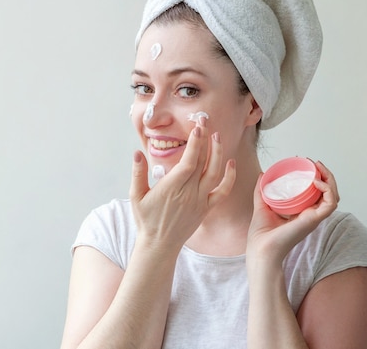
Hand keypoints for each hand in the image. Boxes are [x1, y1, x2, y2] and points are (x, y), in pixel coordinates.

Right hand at [129, 121, 235, 250]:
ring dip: (218, 154)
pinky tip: (230, 163)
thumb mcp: (136, 196)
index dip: (195, 144)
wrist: (159, 245)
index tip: (198, 127)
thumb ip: (137, 174)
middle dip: (206, 140)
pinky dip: (229, 178)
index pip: (189, 162)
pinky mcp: (206, 208)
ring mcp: (200, 200)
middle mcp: (189, 193)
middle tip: (206, 121)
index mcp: (172, 188)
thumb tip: (137, 153)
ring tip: (217, 136)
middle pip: (203, 162)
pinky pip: (222, 191)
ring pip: (214, 174)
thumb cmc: (146, 220)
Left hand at [246, 161, 338, 266]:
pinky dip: (327, 190)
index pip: (318, 194)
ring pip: (334, 197)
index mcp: (302, 213)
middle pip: (329, 193)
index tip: (308, 164)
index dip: (317, 178)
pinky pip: (330, 204)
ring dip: (330, 180)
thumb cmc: (261, 235)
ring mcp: (314, 218)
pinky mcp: (313, 220)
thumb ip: (261, 191)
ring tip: (319, 169)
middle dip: (327, 175)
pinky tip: (316, 182)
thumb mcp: (262, 206)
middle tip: (316, 164)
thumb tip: (262, 174)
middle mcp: (311, 215)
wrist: (260, 249)